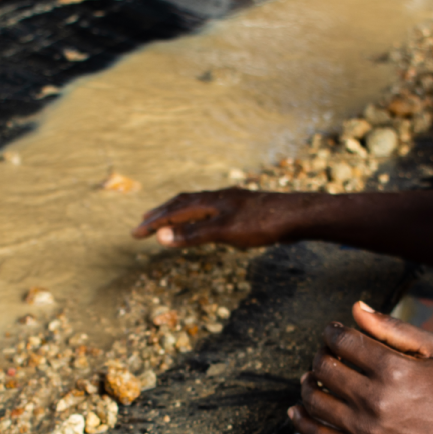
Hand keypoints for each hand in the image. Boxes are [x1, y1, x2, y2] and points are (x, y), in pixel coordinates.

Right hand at [132, 188, 296, 248]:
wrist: (298, 215)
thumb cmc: (262, 223)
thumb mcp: (223, 231)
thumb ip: (192, 233)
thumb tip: (160, 236)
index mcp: (209, 201)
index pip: (173, 211)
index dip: (153, 223)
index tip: (134, 234)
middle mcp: (218, 197)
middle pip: (182, 203)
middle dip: (161, 213)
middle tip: (143, 223)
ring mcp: (232, 202)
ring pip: (198, 204)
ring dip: (180, 212)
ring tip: (170, 221)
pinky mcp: (244, 209)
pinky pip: (213, 209)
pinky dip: (200, 215)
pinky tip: (209, 223)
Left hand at [288, 301, 432, 433]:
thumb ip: (393, 328)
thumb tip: (356, 308)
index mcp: (393, 369)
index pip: (342, 341)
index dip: (332, 332)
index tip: (334, 333)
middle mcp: (374, 399)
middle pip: (323, 367)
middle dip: (320, 355)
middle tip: (326, 355)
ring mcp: (363, 429)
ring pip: (314, 399)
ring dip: (308, 383)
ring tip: (314, 378)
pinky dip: (301, 420)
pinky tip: (297, 410)